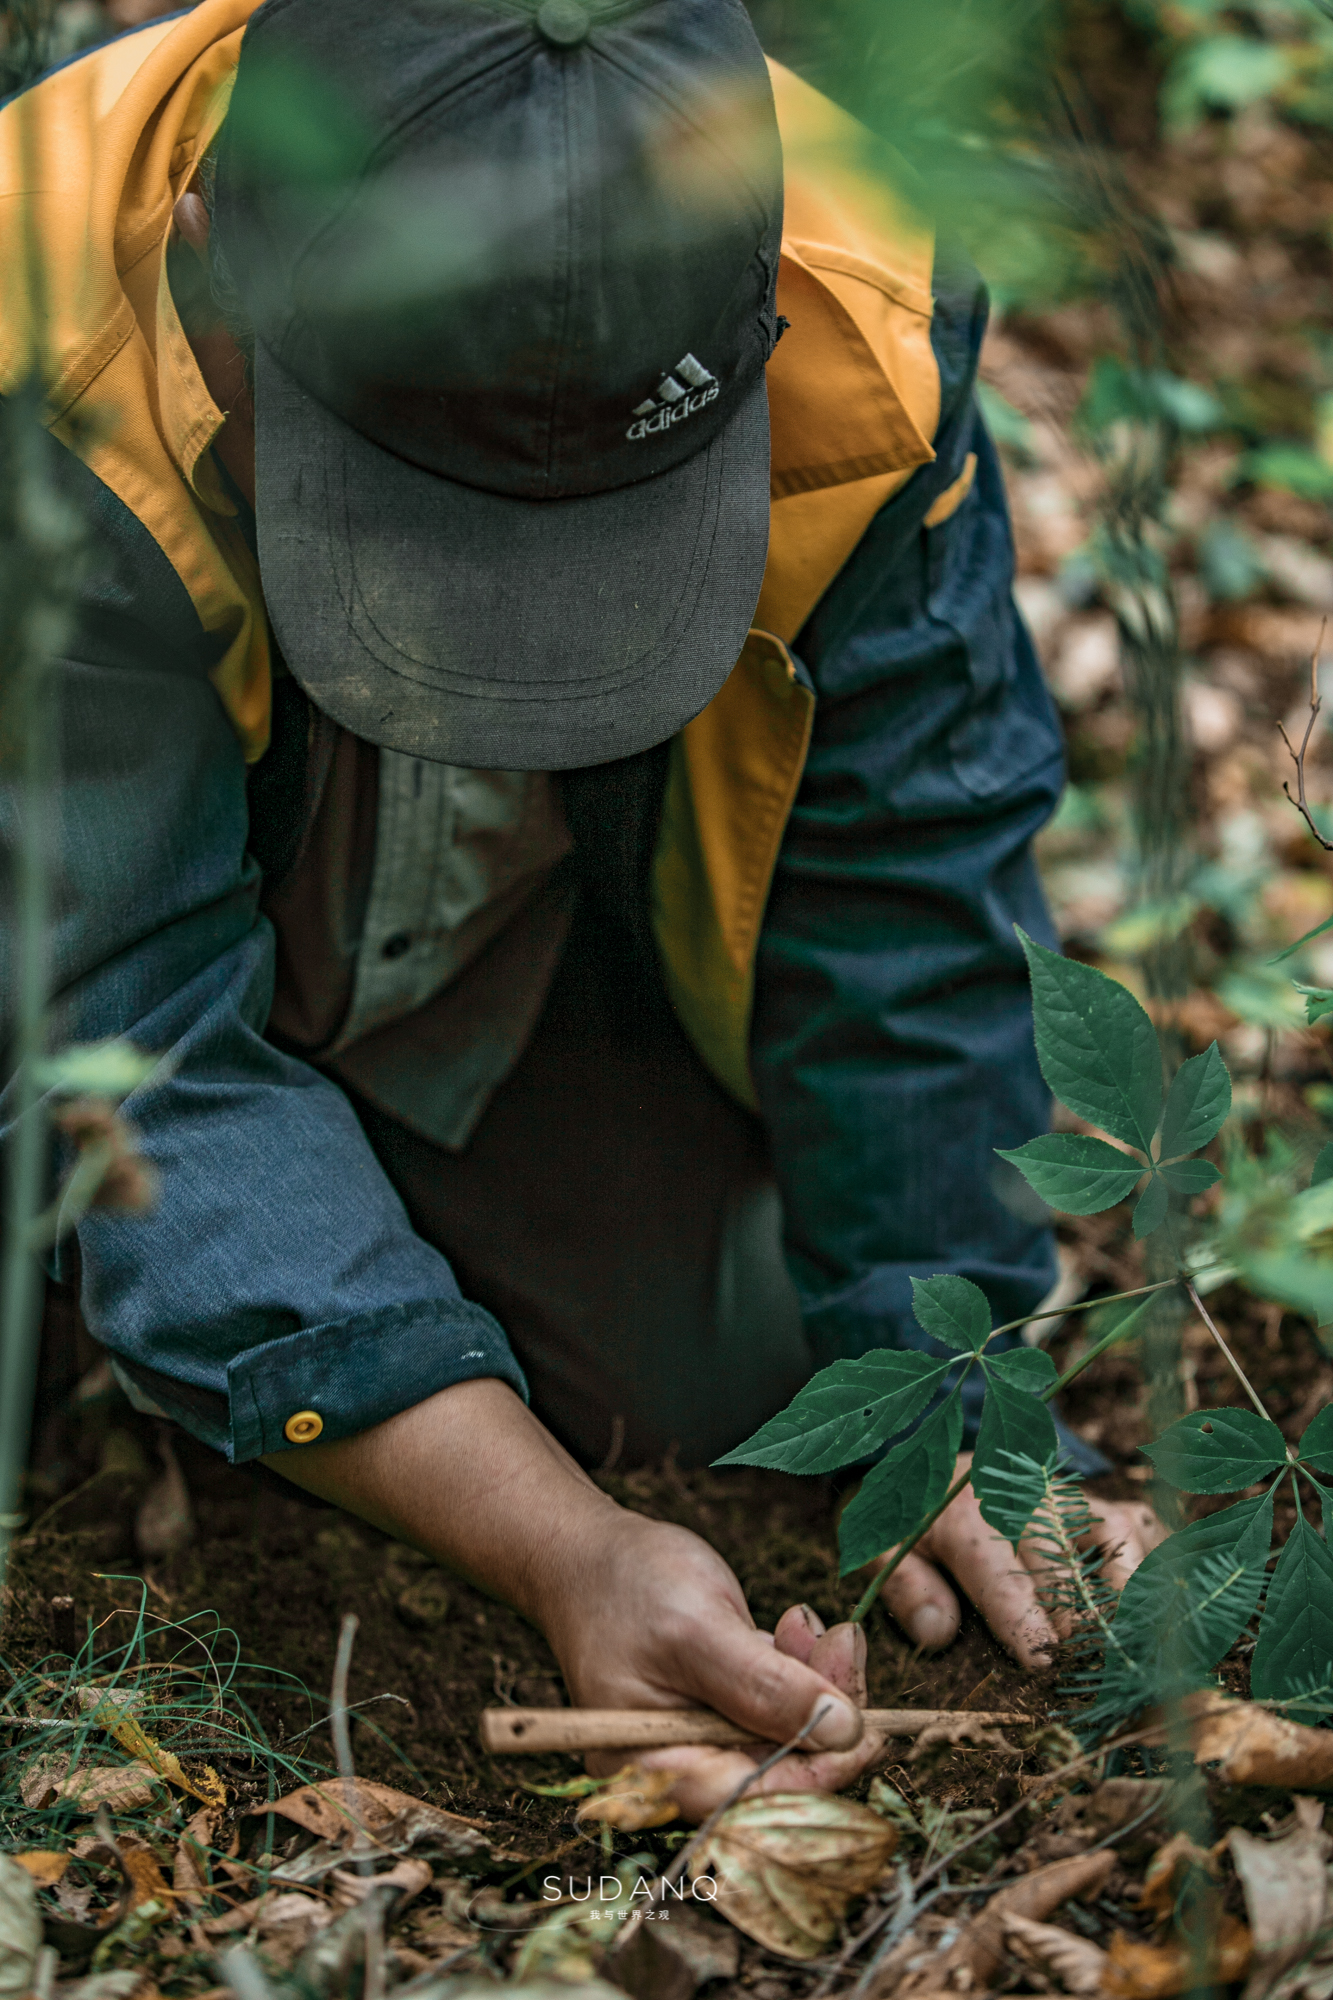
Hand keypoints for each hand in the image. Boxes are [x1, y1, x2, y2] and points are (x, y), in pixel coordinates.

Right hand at [539, 1510, 881, 1820]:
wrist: (587, 1550)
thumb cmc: (626, 1586)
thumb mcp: (698, 1630)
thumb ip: (764, 1686)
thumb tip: (843, 1732)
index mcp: (657, 1771)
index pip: (754, 1802)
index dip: (821, 1775)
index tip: (872, 1731)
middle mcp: (679, 1768)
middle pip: (779, 1773)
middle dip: (826, 1714)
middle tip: (847, 1643)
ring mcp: (700, 1738)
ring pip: (787, 1737)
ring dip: (818, 1684)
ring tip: (819, 1626)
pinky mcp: (718, 1709)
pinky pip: (777, 1708)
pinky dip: (800, 1671)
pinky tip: (796, 1628)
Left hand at [863, 1452, 1167, 1669]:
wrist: (936, 1463)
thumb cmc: (915, 1524)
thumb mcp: (883, 1549)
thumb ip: (906, 1589)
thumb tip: (938, 1633)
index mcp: (965, 1514)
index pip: (1000, 1570)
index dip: (1023, 1618)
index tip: (1043, 1660)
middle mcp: (1026, 1501)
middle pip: (1068, 1560)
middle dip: (1085, 1618)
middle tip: (1103, 1675)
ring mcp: (1069, 1499)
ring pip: (1118, 1534)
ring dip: (1135, 1589)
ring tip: (1146, 1647)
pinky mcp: (1098, 1504)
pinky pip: (1142, 1526)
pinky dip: (1160, 1564)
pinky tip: (1171, 1610)